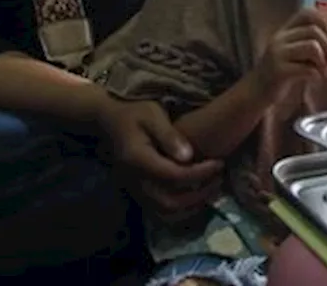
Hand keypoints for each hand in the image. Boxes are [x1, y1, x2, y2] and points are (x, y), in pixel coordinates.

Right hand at [97, 100, 223, 221]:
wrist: (107, 120)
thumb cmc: (133, 112)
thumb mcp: (152, 115)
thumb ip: (170, 136)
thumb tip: (190, 157)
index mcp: (139, 160)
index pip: (174, 176)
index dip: (200, 173)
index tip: (219, 163)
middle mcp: (135, 181)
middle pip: (170, 203)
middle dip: (199, 195)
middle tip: (218, 179)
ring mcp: (135, 190)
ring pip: (165, 213)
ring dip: (191, 207)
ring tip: (211, 189)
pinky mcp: (138, 192)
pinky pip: (160, 212)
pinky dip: (181, 210)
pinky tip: (196, 196)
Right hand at [254, 9, 326, 101]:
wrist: (256, 92)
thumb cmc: (279, 73)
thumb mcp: (292, 54)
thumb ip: (310, 47)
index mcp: (284, 32)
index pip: (307, 13)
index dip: (324, 22)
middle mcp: (280, 39)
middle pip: (313, 31)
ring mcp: (278, 54)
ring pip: (312, 47)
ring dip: (324, 61)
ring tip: (324, 71)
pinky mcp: (279, 71)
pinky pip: (308, 68)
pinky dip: (317, 75)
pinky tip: (315, 80)